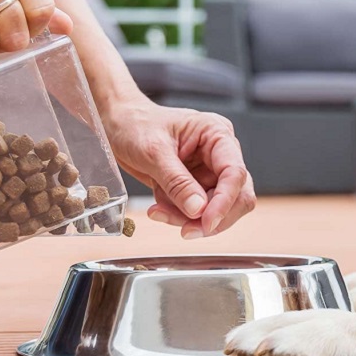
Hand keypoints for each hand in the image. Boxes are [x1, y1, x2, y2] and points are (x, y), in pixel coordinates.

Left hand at [103, 99, 254, 237]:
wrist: (118, 125)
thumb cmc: (135, 125)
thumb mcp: (153, 152)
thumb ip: (177, 182)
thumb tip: (198, 210)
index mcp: (217, 134)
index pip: (234, 172)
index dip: (225, 201)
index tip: (207, 222)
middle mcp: (220, 154)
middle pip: (237, 195)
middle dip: (212, 216)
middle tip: (186, 230)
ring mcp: (209, 171)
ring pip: (216, 208)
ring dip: (190, 218)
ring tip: (159, 211)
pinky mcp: (196, 186)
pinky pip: (197, 211)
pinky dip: (178, 216)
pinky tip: (158, 208)